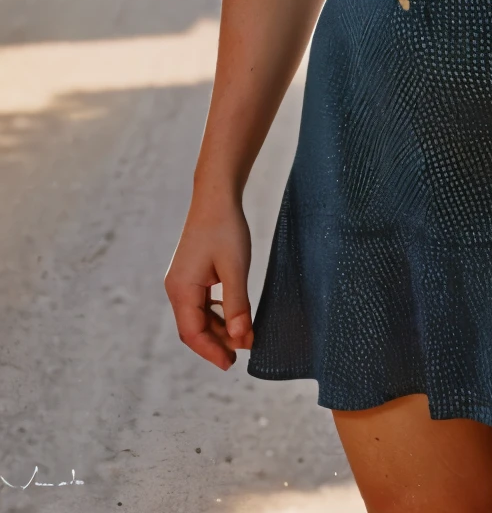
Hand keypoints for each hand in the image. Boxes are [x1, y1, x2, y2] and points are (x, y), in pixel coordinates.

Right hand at [164, 194, 254, 370]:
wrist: (216, 197)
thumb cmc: (225, 229)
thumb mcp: (235, 268)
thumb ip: (237, 305)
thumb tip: (240, 339)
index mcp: (181, 289)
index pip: (192, 333)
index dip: (212, 351)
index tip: (232, 364)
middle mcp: (176, 288)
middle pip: (194, 328)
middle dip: (218, 342)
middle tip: (244, 352)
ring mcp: (182, 281)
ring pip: (198, 317)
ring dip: (219, 329)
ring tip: (243, 337)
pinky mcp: (190, 275)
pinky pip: (201, 303)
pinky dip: (217, 313)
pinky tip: (234, 316)